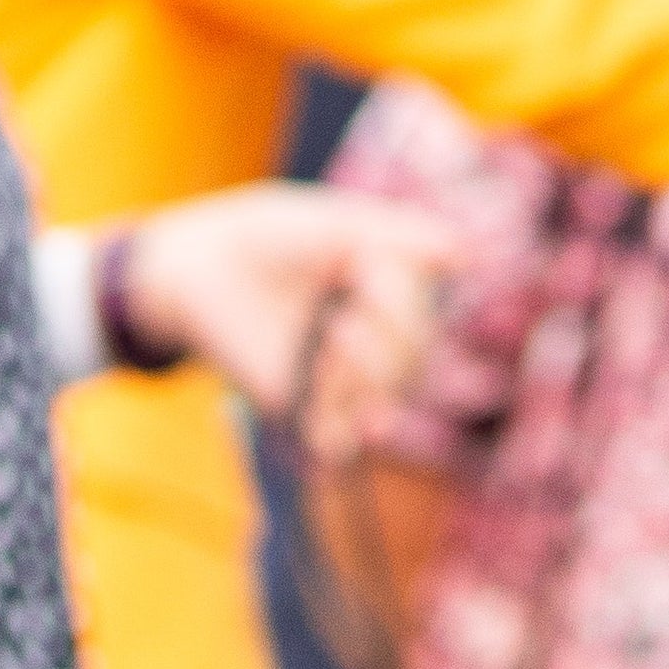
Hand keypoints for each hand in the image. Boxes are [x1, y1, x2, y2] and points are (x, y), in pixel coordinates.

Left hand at [113, 191, 453, 457]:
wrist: (200, 267)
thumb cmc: (267, 235)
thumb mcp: (337, 225)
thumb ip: (400, 238)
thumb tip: (468, 255)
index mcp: (382, 298)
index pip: (418, 322)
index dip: (400, 307)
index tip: (359, 272)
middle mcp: (366, 343)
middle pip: (409, 369)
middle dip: (386, 347)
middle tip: (341, 319)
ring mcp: (333, 380)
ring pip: (378, 407)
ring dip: (361, 381)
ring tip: (327, 345)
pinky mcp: (299, 409)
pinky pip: (335, 443)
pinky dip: (335, 434)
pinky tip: (327, 416)